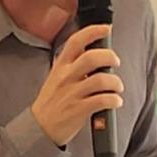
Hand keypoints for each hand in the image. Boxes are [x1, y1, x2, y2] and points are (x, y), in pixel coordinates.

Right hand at [31, 24, 123, 145]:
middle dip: (110, 57)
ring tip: (117, 87)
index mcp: (60, 66)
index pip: (76, 41)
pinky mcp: (78, 110)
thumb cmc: (52, 101)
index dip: (93, 31)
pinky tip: (115, 101)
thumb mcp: (56, 77)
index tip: (106, 29)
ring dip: (115, 82)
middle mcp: (66, 77)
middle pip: (92, 57)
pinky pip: (102, 100)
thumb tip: (95, 54)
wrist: (39, 127)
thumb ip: (72, 65)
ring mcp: (72, 93)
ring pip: (101, 80)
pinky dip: (114, 100)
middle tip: (115, 63)